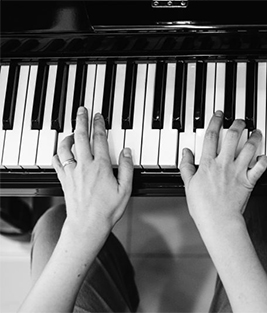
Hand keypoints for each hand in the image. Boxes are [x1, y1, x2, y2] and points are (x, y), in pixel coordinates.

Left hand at [52, 106, 132, 235]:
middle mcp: (84, 166)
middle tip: (82, 111)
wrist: (88, 224)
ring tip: (72, 130)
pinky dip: (58, 153)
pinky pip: (57, 162)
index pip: (99, 139)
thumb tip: (126, 151)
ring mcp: (72, 172)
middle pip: (81, 137)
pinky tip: (61, 152)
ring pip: (66, 147)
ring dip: (68, 136)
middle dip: (81, 121)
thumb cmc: (108, 210)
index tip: (98, 116)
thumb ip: (126, 168)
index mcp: (100, 166)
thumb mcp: (126, 189)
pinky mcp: (64, 180)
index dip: (99, 125)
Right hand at [179, 111, 266, 226]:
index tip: (219, 115)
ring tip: (256, 131)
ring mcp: (238, 171)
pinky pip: (259, 167)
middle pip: (232, 137)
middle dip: (237, 124)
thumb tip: (185, 152)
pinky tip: (265, 155)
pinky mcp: (248, 181)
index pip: (211, 136)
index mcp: (208, 164)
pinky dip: (264, 160)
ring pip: (249, 148)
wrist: (218, 221)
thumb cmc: (203, 207)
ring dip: (254, 137)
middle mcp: (224, 164)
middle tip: (240, 119)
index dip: (215, 122)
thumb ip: (186, 166)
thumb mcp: (188, 185)